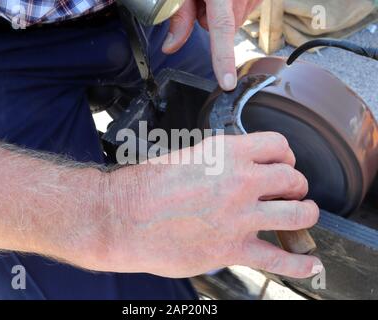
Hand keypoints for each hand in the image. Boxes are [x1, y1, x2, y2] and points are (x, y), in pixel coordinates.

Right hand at [78, 133, 321, 278]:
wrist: (123, 215)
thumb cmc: (146, 185)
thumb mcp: (186, 157)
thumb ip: (218, 162)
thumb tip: (234, 169)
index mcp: (227, 153)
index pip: (278, 146)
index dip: (285, 156)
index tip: (281, 165)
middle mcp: (240, 180)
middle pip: (294, 178)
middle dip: (295, 185)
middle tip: (288, 192)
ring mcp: (240, 216)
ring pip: (298, 214)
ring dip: (304, 214)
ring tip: (301, 217)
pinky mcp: (232, 249)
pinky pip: (278, 259)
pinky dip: (298, 264)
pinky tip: (308, 264)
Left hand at [162, 0, 261, 90]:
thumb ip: (179, 16)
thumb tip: (170, 47)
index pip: (222, 30)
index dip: (223, 59)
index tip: (228, 81)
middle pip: (224, 27)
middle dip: (209, 18)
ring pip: (234, 20)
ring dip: (222, 10)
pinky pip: (244, 9)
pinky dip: (234, 4)